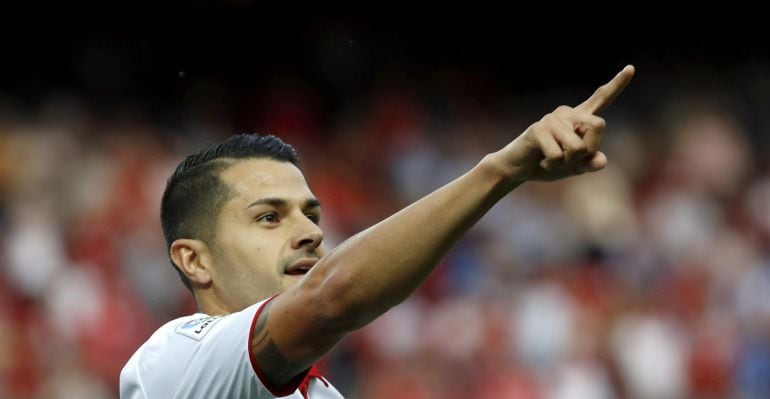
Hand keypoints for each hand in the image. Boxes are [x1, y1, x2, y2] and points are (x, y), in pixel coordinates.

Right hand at [492, 65, 634, 182]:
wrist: (517, 168)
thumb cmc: (548, 164)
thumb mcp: (575, 167)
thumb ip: (590, 163)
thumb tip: (601, 161)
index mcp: (580, 119)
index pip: (602, 98)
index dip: (617, 84)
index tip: (631, 68)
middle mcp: (568, 113)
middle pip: (599, 125)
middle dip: (589, 149)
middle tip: (569, 159)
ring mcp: (552, 119)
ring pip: (578, 147)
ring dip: (567, 162)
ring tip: (552, 160)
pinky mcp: (538, 129)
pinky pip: (558, 155)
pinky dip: (553, 166)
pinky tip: (542, 161)